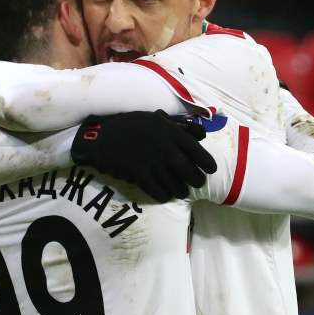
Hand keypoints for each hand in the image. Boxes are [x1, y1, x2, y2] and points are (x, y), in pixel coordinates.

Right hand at [71, 110, 217, 201]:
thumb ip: (178, 125)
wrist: (101, 136)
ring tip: (182, 192)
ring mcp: (153, 163)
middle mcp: (165, 148)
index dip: (207, 162)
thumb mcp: (155, 118)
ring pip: (175, 184)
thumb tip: (201, 134)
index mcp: (170, 131)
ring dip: (181, 190)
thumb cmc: (130, 125)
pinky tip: (166, 196)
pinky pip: (158, 191)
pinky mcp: (140, 175)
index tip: (212, 169)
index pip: (197, 149)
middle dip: (197, 180)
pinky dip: (164, 195)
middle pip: (189, 171)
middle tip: (198, 183)